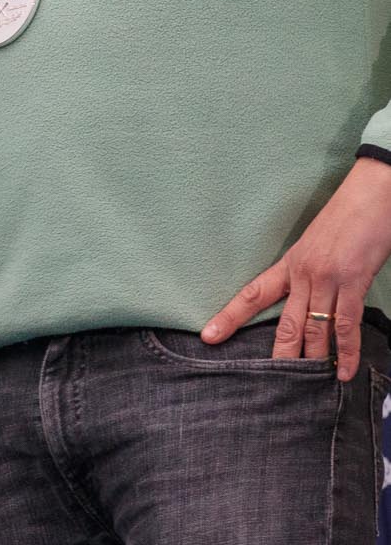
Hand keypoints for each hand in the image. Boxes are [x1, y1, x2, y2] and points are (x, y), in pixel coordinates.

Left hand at [204, 157, 390, 380]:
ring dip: (311, 359)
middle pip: (283, 321)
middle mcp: (303, 274)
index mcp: (289, 263)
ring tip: (304, 386)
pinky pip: (346, 324)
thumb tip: (307, 297)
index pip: (253, 294)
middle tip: (264, 382)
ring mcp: (328, 279)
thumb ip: (308, 271)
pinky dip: (345, 351)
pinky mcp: (354, 282)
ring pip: (313, 329)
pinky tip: (342, 370)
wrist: (371, 195)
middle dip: (276, 353)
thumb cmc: (345, 218)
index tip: (209, 336)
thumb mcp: (317, 244)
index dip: (230, 317)